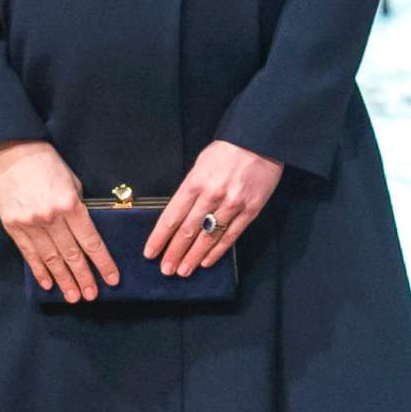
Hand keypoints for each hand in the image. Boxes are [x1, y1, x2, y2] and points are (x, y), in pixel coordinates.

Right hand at [0, 140, 119, 300]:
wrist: (11, 150)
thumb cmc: (45, 161)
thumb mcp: (72, 179)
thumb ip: (78, 205)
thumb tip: (84, 228)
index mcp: (70, 205)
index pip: (91, 241)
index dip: (103, 263)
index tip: (112, 279)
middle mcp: (51, 218)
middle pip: (72, 255)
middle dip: (84, 278)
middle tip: (92, 296)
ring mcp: (30, 224)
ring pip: (51, 259)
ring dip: (64, 280)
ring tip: (73, 297)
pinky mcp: (13, 227)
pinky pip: (29, 254)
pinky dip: (40, 271)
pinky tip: (48, 284)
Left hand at [145, 140, 282, 275]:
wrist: (260, 140)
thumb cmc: (227, 151)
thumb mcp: (201, 164)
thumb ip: (191, 189)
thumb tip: (179, 215)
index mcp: (195, 182)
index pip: (172, 216)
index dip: (159, 238)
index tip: (150, 253)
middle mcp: (212, 195)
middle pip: (188, 231)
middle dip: (174, 253)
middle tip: (166, 270)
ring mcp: (232, 204)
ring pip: (208, 237)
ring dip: (194, 257)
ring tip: (183, 271)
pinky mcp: (250, 210)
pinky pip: (231, 235)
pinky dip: (217, 251)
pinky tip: (206, 262)